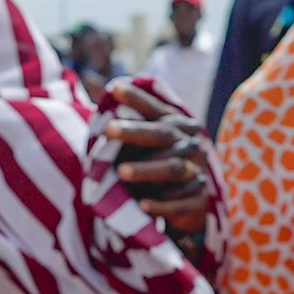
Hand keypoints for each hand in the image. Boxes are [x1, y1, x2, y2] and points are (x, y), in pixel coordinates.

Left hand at [98, 79, 213, 231]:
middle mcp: (190, 146)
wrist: (194, 206)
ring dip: (146, 169)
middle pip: (163, 135)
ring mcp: (197, 173)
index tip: (114, 88)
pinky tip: (143, 206)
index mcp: (178, 128)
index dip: (137, 98)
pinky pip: (180, 203)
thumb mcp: (151, 146)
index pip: (157, 110)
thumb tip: (96, 95)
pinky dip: (162, 205)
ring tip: (121, 172)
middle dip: (135, 132)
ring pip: (172, 168)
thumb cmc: (161, 167)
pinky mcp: (198, 202)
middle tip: (108, 129)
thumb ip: (130, 126)